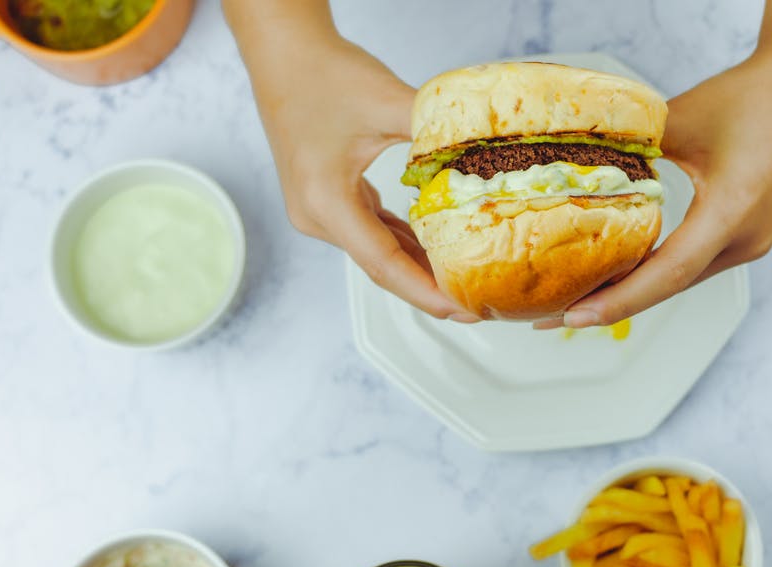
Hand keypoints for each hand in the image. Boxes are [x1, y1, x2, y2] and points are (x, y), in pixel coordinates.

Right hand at [229, 10, 477, 321]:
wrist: (284, 51)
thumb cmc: (323, 73)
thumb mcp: (388, 102)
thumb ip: (438, 133)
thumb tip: (488, 151)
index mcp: (326, 202)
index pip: (383, 263)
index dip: (425, 292)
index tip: (461, 310)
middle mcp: (316, 215)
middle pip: (380, 265)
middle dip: (428, 288)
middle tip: (477, 303)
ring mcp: (317, 209)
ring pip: (376, 250)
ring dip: (417, 265)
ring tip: (463, 281)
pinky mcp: (325, 197)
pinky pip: (369, 230)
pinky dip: (402, 240)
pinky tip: (435, 247)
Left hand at [543, 46, 771, 329]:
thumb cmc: (754, 96)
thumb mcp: (680, 119)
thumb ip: (631, 150)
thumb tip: (580, 169)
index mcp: (732, 213)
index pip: (666, 273)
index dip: (617, 300)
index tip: (573, 315)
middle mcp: (747, 239)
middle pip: (670, 287)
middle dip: (612, 305)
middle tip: (555, 316)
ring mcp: (754, 241)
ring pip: (683, 279)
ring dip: (635, 290)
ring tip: (580, 299)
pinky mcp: (752, 234)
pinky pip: (697, 263)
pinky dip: (658, 271)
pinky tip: (624, 271)